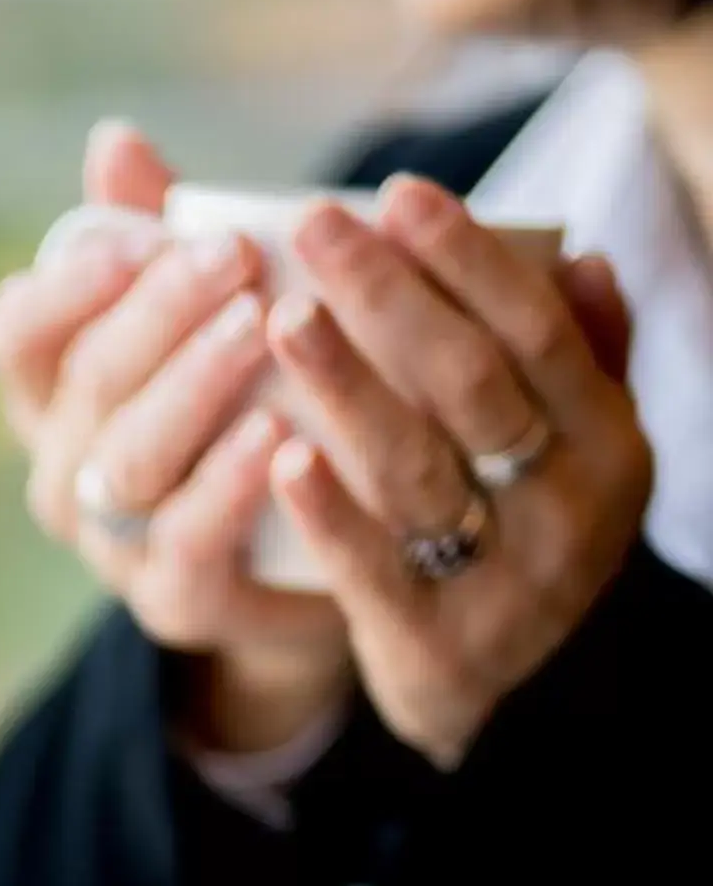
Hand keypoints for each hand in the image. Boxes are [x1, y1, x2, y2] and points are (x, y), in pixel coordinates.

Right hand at [0, 122, 350, 754]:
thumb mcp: (208, 313)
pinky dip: (228, 488)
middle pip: (88, 385)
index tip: (131, 240)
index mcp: (56, 392)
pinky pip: (186, 545)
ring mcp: (114, 544)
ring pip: (129, 461)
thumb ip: (160, 235)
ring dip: (192, 388)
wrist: (310, 555)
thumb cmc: (249, 404)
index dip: (63, 288)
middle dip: (158, 314)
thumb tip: (113, 141)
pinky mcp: (177, 602)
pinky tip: (277, 433)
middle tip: (234, 255)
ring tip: (259, 328)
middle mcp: (68, 468)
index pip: (16, 333)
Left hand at [266, 178, 654, 766]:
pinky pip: (373, 568)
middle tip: (313, 225)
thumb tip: (579, 254)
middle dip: (390, 297)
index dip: (466, 256)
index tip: (396, 193)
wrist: (503, 691)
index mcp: (607, 439)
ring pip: (415, 467)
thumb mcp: (578, 445)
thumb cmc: (523, 529)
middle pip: (470, 383)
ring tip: (283, 316)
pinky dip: (328, 510)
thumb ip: (583, 351)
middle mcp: (568, 508)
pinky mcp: (432, 644)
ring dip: (347, 386)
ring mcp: (503, 581)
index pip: (535, 328)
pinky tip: (278, 453)